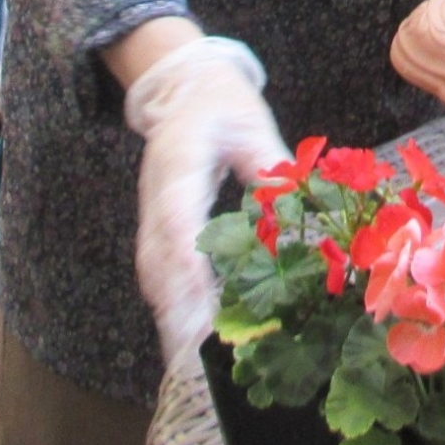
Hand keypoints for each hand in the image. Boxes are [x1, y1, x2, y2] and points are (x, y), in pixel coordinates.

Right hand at [121, 33, 288, 373]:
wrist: (185, 87)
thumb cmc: (223, 105)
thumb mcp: (251, 125)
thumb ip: (269, 164)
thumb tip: (293, 203)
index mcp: (179, 166)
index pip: (177, 221)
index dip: (185, 265)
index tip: (199, 302)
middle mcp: (157, 195)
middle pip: (159, 259)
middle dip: (175, 308)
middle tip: (192, 352)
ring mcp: (151, 211)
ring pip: (153, 270)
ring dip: (168, 313)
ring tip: (186, 357)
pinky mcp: (156, 223)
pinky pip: (157, 268)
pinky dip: (168, 302)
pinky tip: (185, 331)